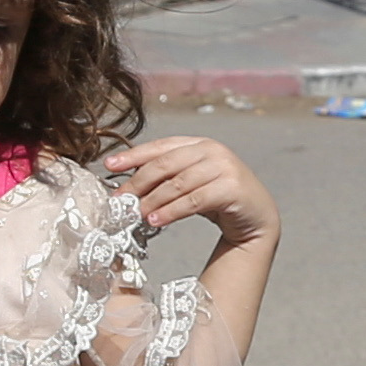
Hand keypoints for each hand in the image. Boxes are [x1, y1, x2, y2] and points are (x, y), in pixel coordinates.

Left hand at [103, 135, 274, 251]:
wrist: (256, 216)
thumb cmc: (219, 199)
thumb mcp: (191, 182)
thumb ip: (168, 178)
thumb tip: (128, 188)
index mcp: (198, 144)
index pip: (160, 146)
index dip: (133, 155)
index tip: (109, 166)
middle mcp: (212, 150)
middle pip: (165, 164)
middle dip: (138, 182)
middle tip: (119, 199)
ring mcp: (224, 167)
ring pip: (177, 184)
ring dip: (152, 200)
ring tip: (136, 214)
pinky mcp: (232, 188)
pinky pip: (194, 200)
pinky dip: (171, 211)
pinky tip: (156, 221)